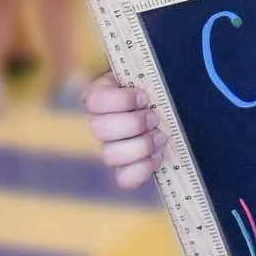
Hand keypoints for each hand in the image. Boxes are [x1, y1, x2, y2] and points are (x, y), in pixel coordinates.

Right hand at [86, 72, 166, 187]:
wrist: (160, 108)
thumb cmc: (152, 89)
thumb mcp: (144, 77)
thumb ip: (144, 76)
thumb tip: (150, 83)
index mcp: (99, 96)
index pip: (95, 101)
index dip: (121, 101)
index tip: (145, 97)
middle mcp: (98, 124)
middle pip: (100, 130)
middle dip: (134, 124)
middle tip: (155, 118)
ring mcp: (108, 148)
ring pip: (110, 156)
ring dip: (141, 146)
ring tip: (161, 137)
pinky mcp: (123, 169)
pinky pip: (123, 179)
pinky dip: (143, 169)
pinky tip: (157, 156)